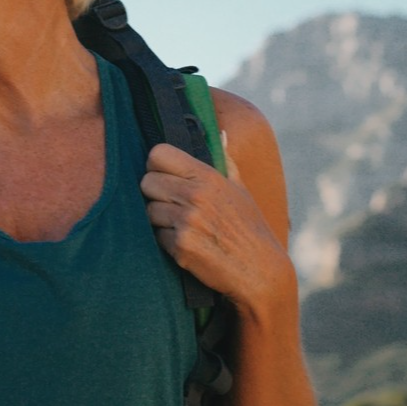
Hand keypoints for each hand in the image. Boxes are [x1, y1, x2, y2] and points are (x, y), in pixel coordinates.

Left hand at [141, 137, 292, 310]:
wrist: (260, 271)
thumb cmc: (250, 229)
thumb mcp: (242, 190)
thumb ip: (225, 161)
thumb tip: (220, 134)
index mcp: (208, 176)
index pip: (158, 153)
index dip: (156, 165)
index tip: (164, 176)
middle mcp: (196, 195)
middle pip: (147, 182)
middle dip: (155, 194)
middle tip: (171, 205)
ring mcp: (187, 221)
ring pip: (148, 211)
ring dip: (160, 220)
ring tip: (183, 227)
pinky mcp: (181, 247)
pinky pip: (156, 236)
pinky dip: (167, 242)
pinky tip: (187, 245)